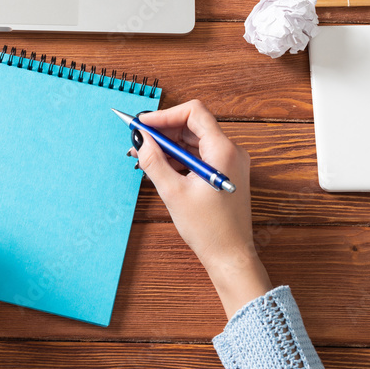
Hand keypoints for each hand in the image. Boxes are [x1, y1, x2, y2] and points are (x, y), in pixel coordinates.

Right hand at [132, 100, 270, 317]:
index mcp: (223, 150)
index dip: (165, 115)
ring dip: (168, 146)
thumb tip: (140, 140)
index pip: (194, 112)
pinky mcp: (224, 174)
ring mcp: (229, 163)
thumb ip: (154, 161)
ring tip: (144, 158)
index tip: (143, 125)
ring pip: (194, 141)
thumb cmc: (209, 229)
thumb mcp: (173, 192)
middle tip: (138, 142)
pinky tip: (160, 169)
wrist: (230, 256)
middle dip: (163, 131)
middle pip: (192, 125)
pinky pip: (199, 155)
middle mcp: (230, 152)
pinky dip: (178, 158)